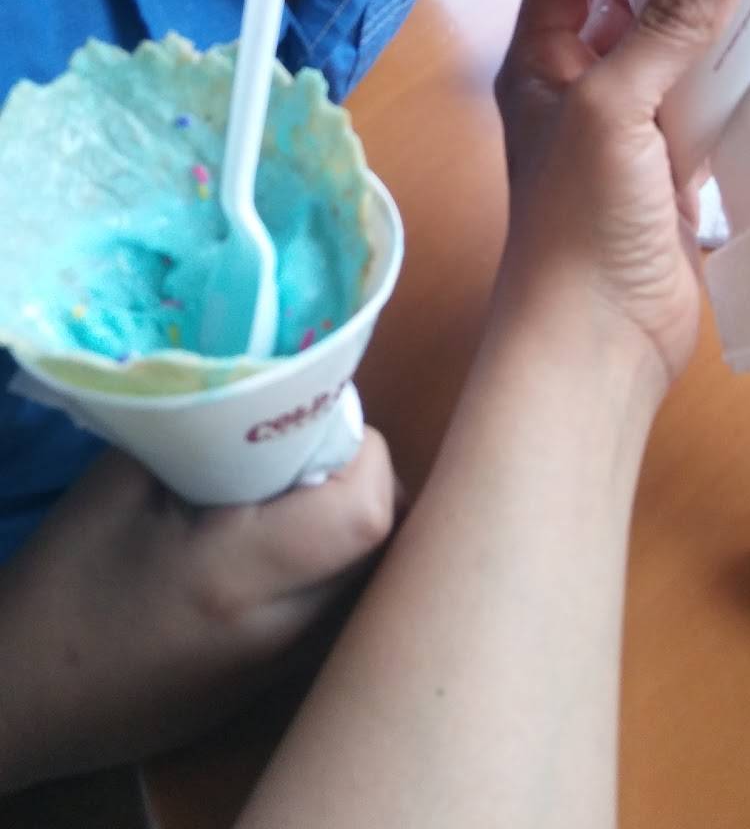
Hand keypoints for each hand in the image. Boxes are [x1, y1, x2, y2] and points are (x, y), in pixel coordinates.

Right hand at [0, 431, 395, 790]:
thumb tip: (268, 383)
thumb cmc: (64, 582)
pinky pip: (334, 610)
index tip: (317, 421)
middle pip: (380, 544)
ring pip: (365, 579)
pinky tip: (274, 546)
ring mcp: (282, 671)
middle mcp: (280, 631)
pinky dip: (325, 566)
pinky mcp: (273, 689)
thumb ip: (204, 430)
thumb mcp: (122, 483)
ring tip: (291, 493)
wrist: (22, 699)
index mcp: (239, 573)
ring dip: (348, 524)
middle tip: (309, 449)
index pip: (365, 510)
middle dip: (363, 481)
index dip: (361, 453)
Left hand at [495, 0, 742, 382]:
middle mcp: (576, 85)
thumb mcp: (613, 107)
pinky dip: (730, 71)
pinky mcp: (669, 168)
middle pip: (623, 2)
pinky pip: (700, 100)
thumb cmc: (581, 212)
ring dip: (706, 14)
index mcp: (539, 61)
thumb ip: (663, 32)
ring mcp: (625, 129)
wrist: (597, 335)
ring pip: (668, 50)